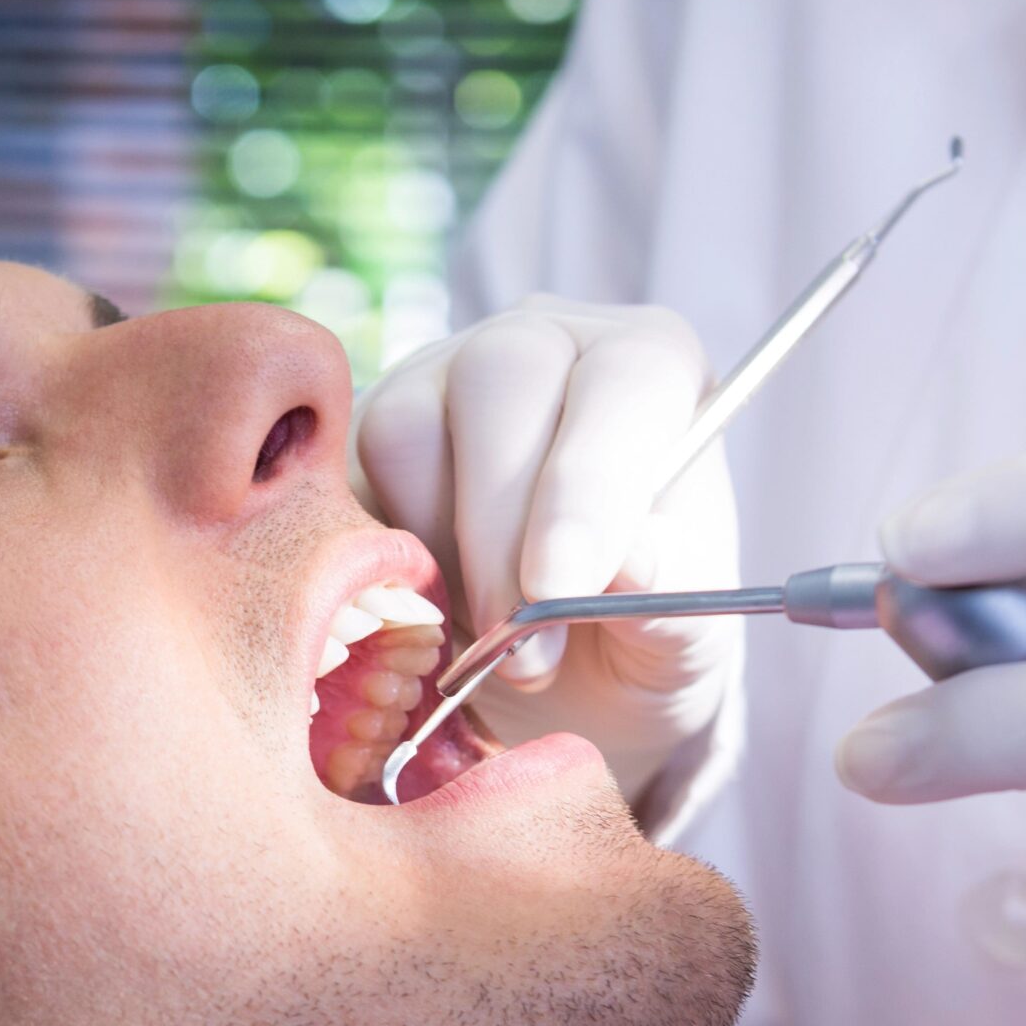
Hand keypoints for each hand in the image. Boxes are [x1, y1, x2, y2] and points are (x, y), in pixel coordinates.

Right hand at [353, 295, 740, 800]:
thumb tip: (632, 561)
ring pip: (407, 425)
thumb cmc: (636, 641)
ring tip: (484, 647)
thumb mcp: (681, 641)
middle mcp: (545, 342)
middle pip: (501, 376)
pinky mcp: (362, 433)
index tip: (558, 588)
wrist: (562, 683)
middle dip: (500, 529)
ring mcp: (440, 376)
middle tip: (516, 652)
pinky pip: (344, 480)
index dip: (588, 482)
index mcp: (653, 365)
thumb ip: (671, 598)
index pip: (627, 378)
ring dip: (438, 554)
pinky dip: (379, 563)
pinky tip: (432, 618)